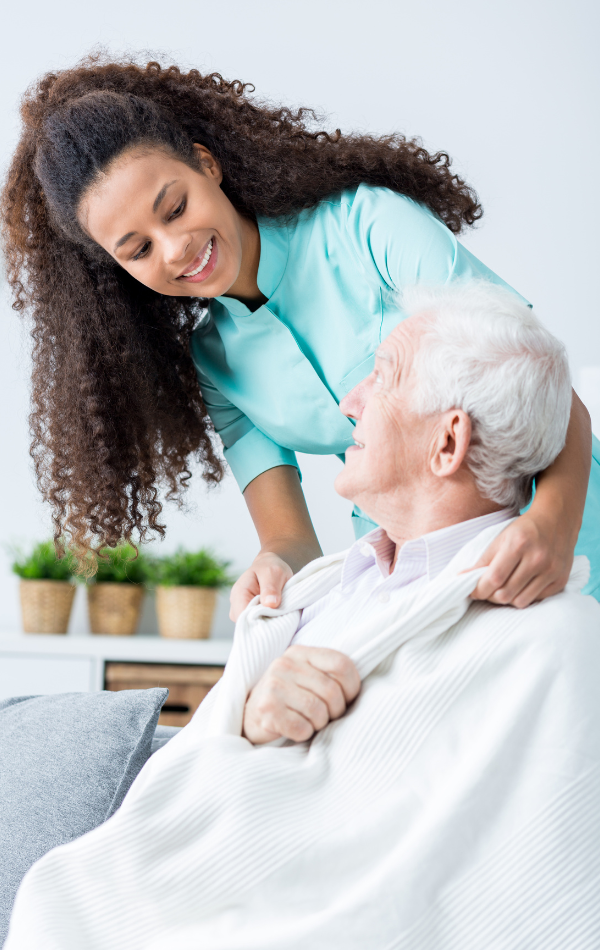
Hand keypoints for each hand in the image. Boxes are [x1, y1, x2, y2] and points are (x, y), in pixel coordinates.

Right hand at [229, 551, 292, 621]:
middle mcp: (237, 607)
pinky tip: (278, 617)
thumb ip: (271, 587)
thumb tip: (270, 604)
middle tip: (283, 617)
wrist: (271, 568)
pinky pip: (259, 626)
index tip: (275, 619)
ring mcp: (243, 614)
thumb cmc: (270, 568)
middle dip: (265, 624)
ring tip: (281, 615)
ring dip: (268, 624)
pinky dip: (269, 624)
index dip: (259, 622)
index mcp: (239, 594)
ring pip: (254, 628)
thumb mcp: (274, 572)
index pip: (243, 617)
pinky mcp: (251, 618)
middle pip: (248, 626)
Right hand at [242, 645, 360, 744]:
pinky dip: (304, 733)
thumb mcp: (307, 676)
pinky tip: (296, 728)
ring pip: (318, 711)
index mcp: (300, 652)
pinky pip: (302, 728)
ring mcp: (273, 686)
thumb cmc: (289, 698)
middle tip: (328, 716)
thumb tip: (359, 691)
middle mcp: (285, 664)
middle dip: (336, 711)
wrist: (250, 716)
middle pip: (332, 691)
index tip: (348, 699)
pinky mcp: (266, 709)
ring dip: (319, 724)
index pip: (341, 664)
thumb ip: (330, 674)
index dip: (352, 687)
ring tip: (310, 721)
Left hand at [471, 510, 576, 607]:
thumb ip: (483, 560)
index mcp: (518, 544)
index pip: (494, 578)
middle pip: (506, 594)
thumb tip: (462, 578)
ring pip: (520, 601)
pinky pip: (536, 599)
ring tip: (502, 589)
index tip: (472, 592)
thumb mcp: (501, 538)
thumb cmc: (524, 529)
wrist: (557, 519)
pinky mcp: (561, 580)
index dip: (479, 590)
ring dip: (507, 599)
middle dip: (490, 596)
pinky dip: (524, 596)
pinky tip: (520, 586)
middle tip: (486, 590)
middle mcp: (538, 558)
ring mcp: (551, 570)